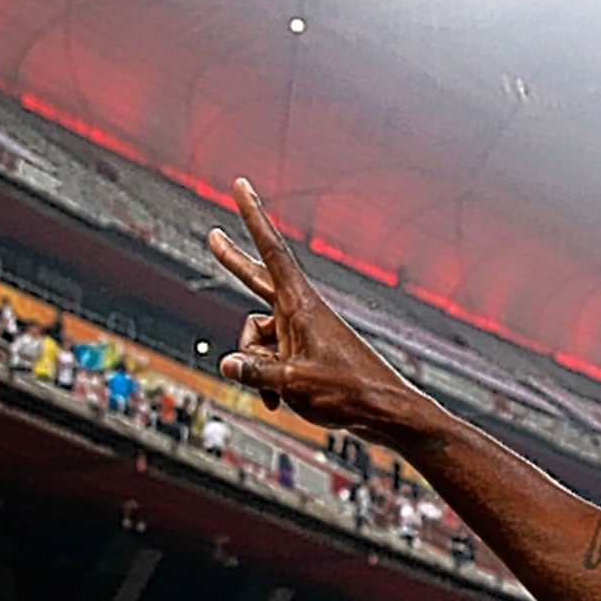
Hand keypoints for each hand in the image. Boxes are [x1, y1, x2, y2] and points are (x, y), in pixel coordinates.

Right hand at [208, 180, 425, 438]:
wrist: (386, 414)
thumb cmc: (350, 394)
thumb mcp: (292, 383)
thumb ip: (254, 371)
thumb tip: (227, 364)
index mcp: (301, 305)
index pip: (271, 250)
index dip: (253, 216)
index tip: (241, 185)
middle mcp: (301, 313)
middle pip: (258, 282)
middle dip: (234, 265)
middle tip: (213, 236)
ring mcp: (304, 334)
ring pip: (258, 338)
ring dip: (256, 367)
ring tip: (277, 393)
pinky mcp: (307, 355)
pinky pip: (271, 360)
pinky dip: (269, 381)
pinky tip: (278, 402)